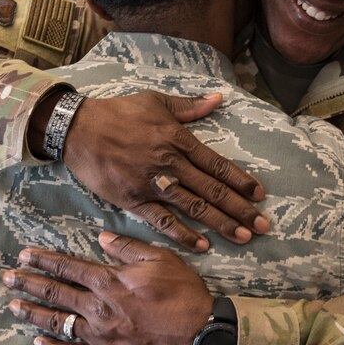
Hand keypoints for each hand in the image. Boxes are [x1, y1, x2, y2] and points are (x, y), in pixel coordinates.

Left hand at [3, 232, 211, 344]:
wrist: (201, 335)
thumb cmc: (183, 295)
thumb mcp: (160, 259)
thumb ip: (128, 248)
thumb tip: (102, 237)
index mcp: (110, 281)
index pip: (68, 267)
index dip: (44, 260)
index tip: (25, 255)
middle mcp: (98, 308)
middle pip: (56, 293)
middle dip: (29, 283)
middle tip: (8, 278)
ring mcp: (100, 335)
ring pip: (57, 323)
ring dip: (33, 313)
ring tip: (14, 306)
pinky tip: (38, 343)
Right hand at [62, 91, 269, 250]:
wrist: (79, 129)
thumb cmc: (118, 112)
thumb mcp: (155, 101)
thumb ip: (189, 106)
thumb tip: (219, 99)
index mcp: (177, 138)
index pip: (216, 163)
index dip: (240, 180)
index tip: (260, 194)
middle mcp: (170, 163)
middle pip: (212, 189)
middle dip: (240, 208)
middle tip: (264, 224)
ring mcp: (152, 183)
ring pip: (193, 207)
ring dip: (220, 224)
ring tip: (244, 237)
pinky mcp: (133, 200)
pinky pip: (162, 220)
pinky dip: (182, 233)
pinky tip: (201, 246)